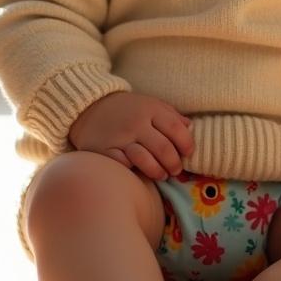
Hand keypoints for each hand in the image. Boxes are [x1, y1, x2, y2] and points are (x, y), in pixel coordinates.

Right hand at [68, 91, 194, 179]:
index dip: (187, 144)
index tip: (188, 154)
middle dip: (174, 164)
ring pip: (145, 159)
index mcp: (151, 109)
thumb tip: (191, 130)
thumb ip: (171, 116)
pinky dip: (133, 171)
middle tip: (176, 170)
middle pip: (164, 148)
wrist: (89, 107)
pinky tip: (137, 171)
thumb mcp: (151, 105)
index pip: (176, 129)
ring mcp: (119, 137)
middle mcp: (136, 123)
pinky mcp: (104, 150)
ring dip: (158, 172)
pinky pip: (123, 165)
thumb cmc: (127, 110)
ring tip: (161, 175)